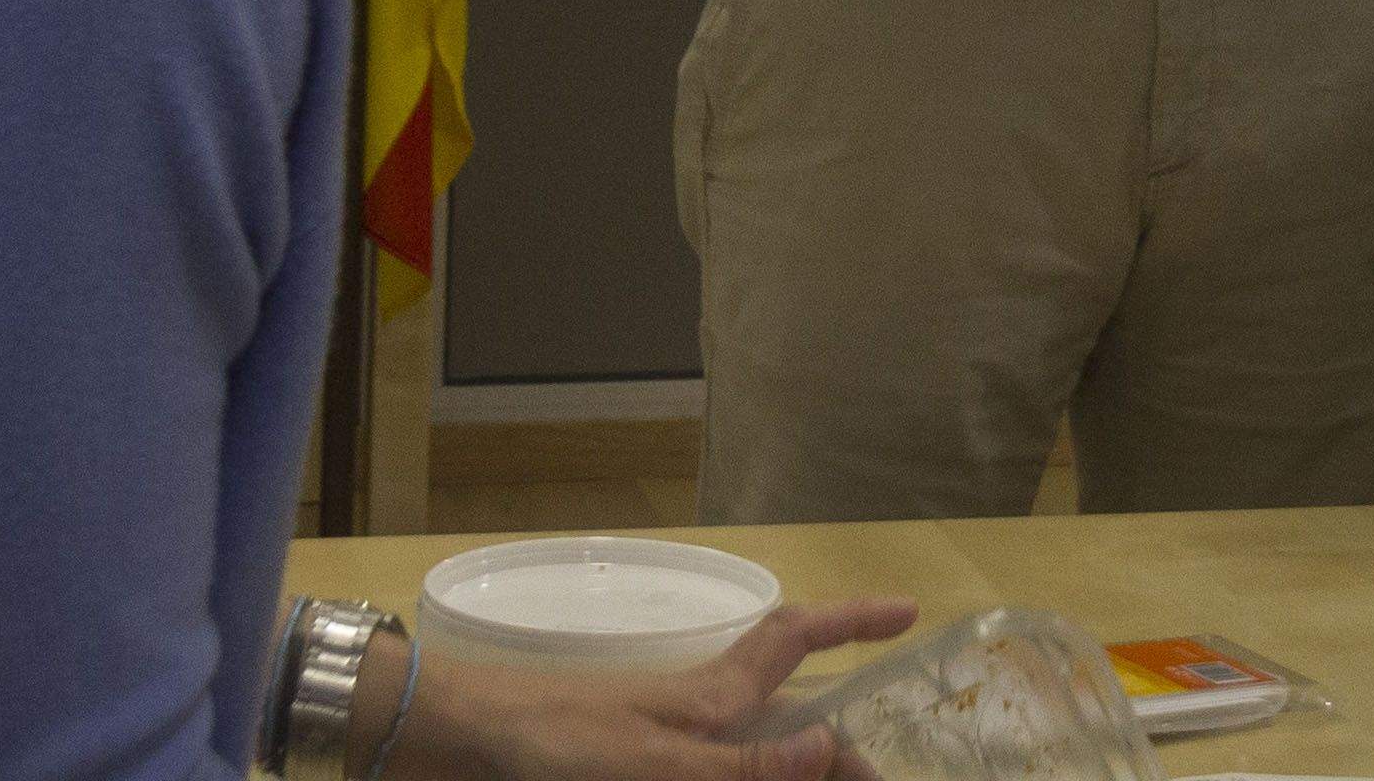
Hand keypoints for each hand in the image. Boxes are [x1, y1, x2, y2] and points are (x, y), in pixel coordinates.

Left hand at [404, 599, 919, 780]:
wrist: (465, 747)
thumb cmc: (562, 745)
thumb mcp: (662, 762)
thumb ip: (746, 765)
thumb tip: (836, 745)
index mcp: (714, 695)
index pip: (796, 640)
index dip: (851, 620)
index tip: (908, 611)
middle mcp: (699, 711)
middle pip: (788, 715)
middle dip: (837, 744)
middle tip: (874, 773)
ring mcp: (665, 739)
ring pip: (750, 750)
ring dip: (790, 766)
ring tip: (827, 774)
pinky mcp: (632, 767)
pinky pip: (710, 772)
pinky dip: (739, 775)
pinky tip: (745, 780)